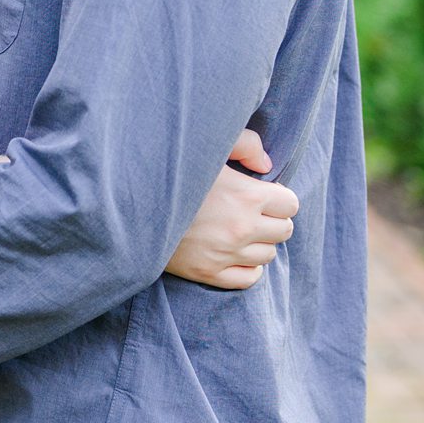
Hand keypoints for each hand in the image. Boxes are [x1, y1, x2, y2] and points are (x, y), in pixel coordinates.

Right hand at [165, 128, 298, 289]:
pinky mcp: (209, 274)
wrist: (133, 206)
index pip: (290, 204)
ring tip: (238, 229)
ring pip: (268, 255)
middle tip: (252, 212)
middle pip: (285, 230)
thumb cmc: (171, 170)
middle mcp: (241, 228)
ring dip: (259, 242)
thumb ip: (245, 144)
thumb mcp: (208, 146)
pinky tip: (233, 251)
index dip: (279, 197)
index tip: (263, 194)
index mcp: (246, 196)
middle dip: (273, 219)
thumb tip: (267, 165)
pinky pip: (249, 278)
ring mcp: (226, 254)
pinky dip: (247, 266)